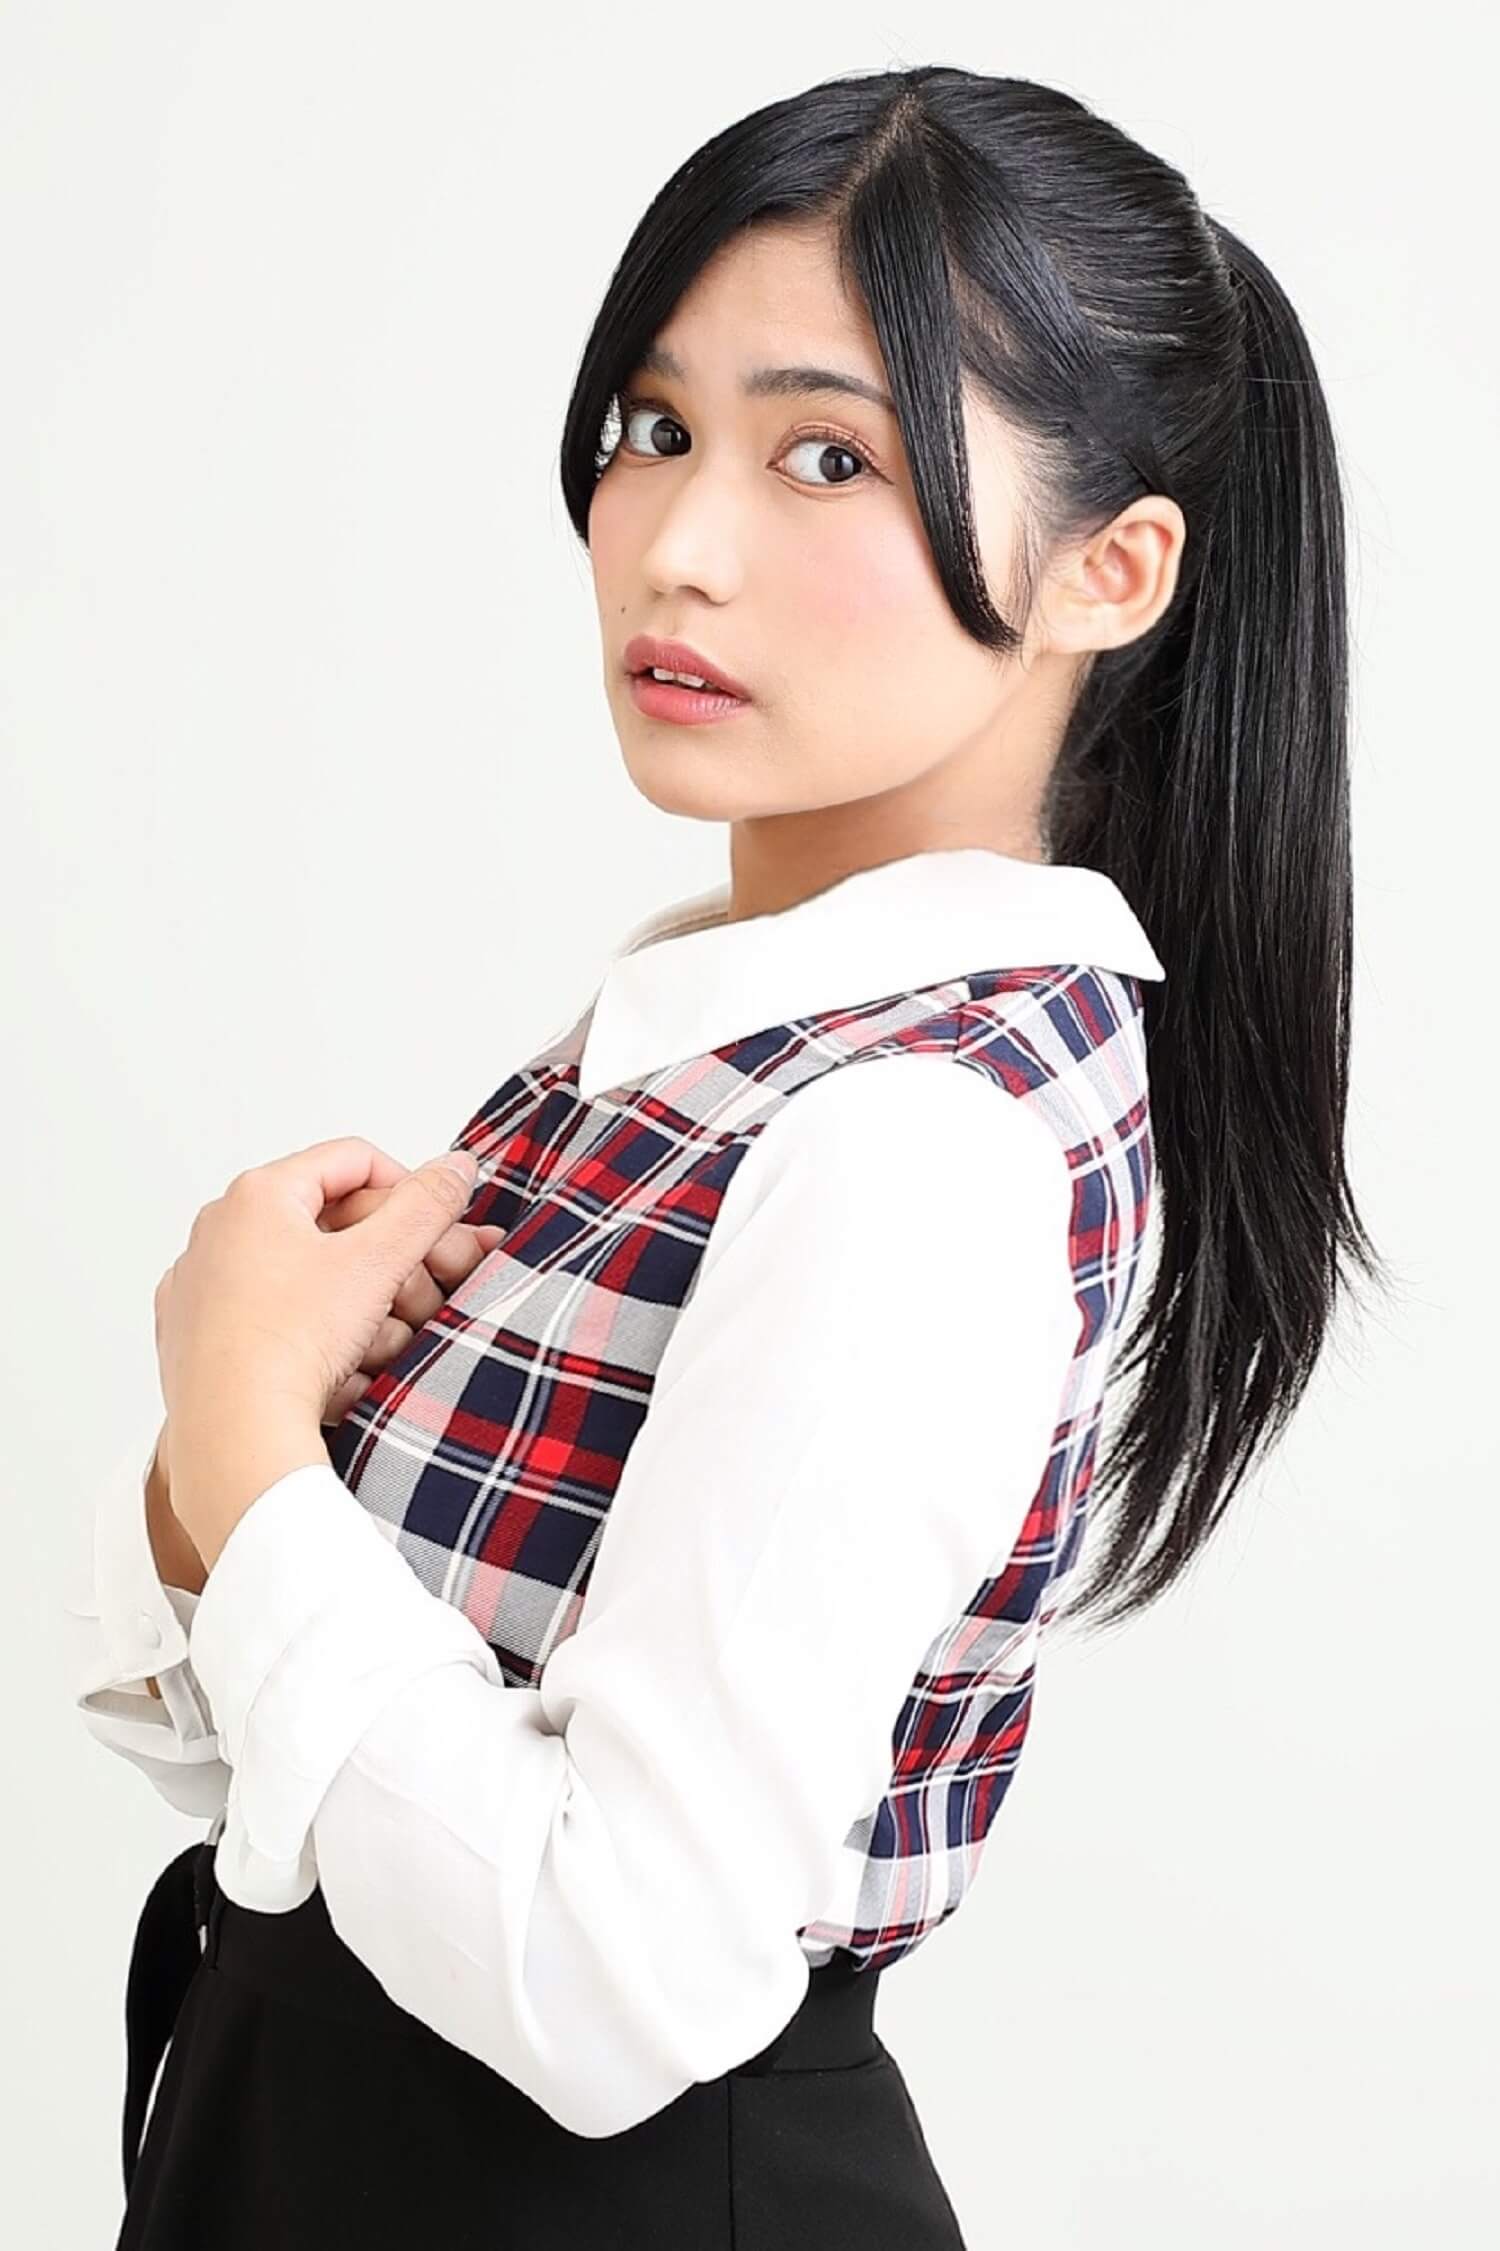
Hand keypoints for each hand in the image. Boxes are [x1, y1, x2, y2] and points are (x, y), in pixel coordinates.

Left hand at [155, 1138, 498, 1562]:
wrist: (233, 1437)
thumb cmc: (291, 1344)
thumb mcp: (379, 1262)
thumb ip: (427, 1204)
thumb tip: (457, 1166)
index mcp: (257, 1194)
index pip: (353, 1160)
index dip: (407, 1191)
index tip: (432, 1233)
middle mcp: (218, 1230)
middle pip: (330, 1222)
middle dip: (387, 1260)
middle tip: (420, 1295)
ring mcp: (200, 1286)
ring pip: (303, 1275)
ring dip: (355, 1304)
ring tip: (378, 1344)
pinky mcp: (193, 1338)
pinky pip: (270, 1318)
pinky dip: (309, 1336)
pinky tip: (334, 1369)